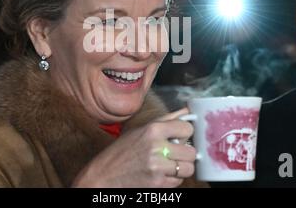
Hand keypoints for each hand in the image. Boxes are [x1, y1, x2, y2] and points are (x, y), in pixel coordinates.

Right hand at [73, 107, 195, 186]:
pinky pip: (179, 181)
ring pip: (188, 168)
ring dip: (181, 167)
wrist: (103, 175)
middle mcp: (157, 147)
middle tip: (174, 153)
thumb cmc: (121, 151)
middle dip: (185, 153)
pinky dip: (173, 179)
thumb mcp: (140, 129)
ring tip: (169, 164)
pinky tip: (161, 173)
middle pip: (191, 151)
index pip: (187, 128)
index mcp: (153, 129)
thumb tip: (187, 111)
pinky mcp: (158, 184)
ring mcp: (158, 167)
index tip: (180, 135)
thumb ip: (166, 119)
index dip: (185, 133)